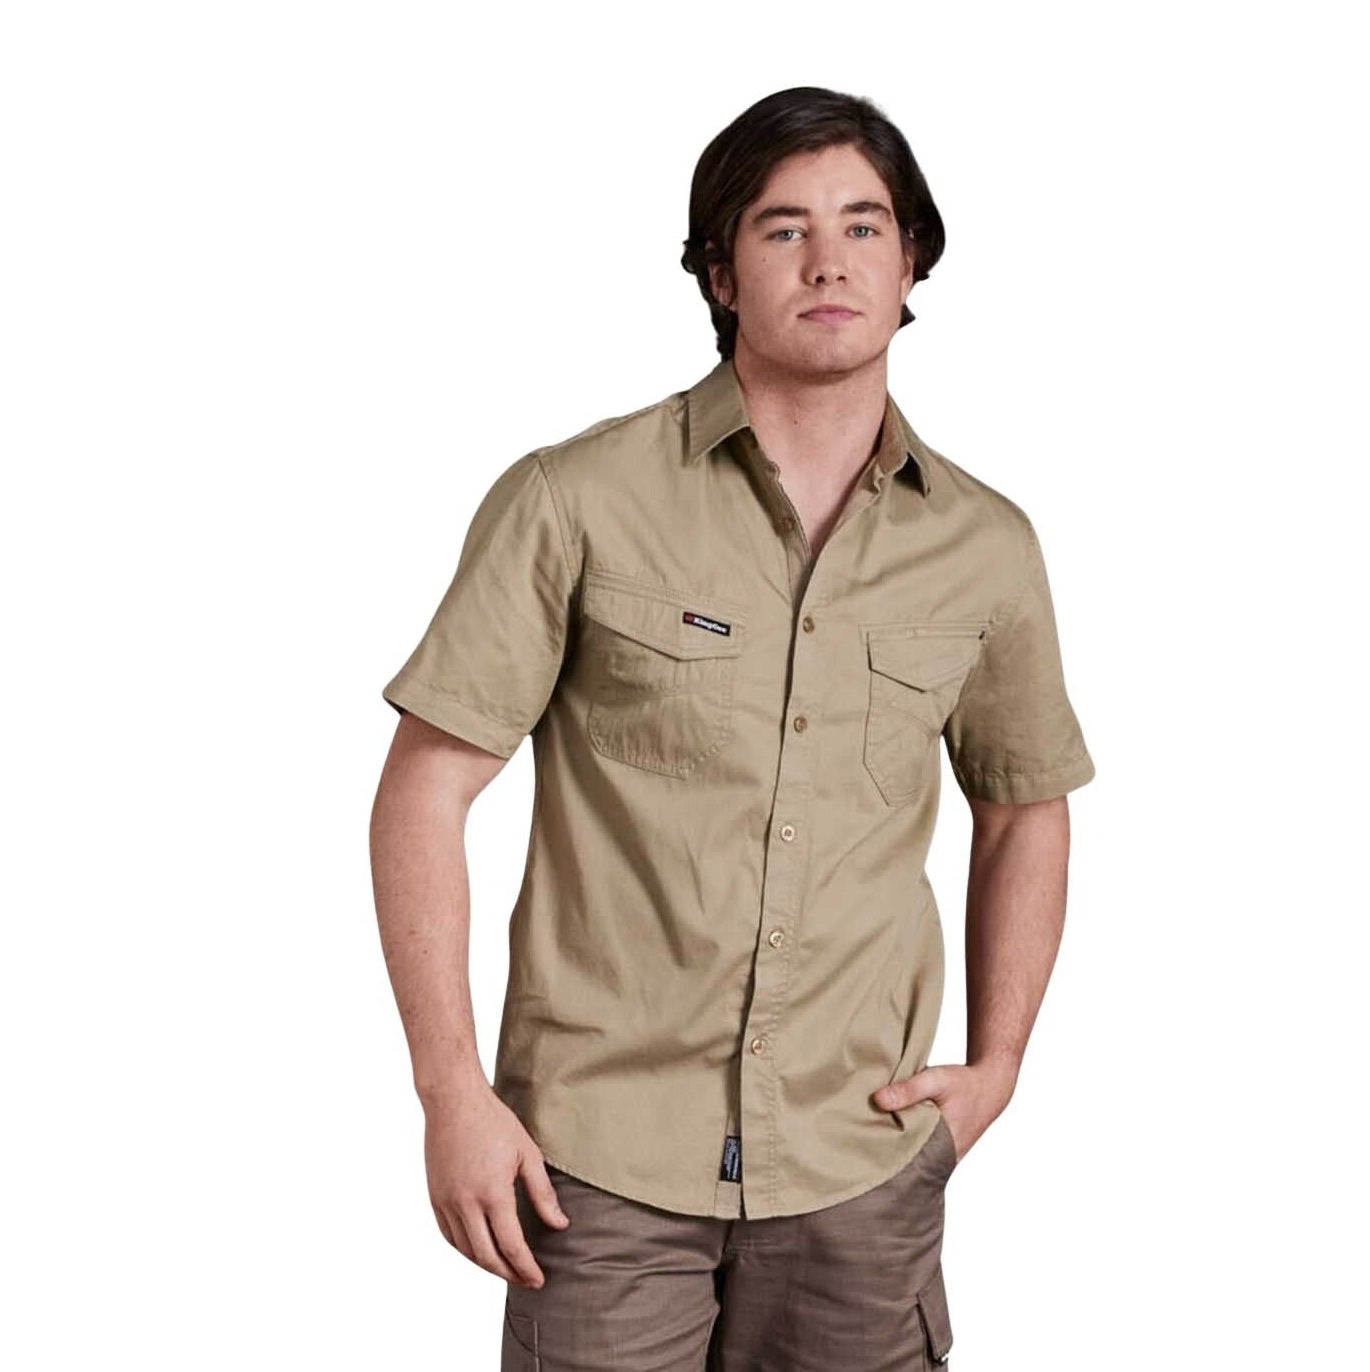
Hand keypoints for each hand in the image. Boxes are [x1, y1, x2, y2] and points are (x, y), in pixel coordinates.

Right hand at [422, 1081, 569, 1288]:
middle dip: (508, 1274)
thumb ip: (542, 1193)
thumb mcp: (527, 1154)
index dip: (526, 1268)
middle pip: (487, 1257)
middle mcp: (466, 1204)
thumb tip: (560, 1224)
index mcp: (493, 1194)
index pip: (511, 1246)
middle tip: (526, 1280)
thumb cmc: (494, 1121)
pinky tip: (479, 1249)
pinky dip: (465, 1250)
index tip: (539, 1279)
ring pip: (466, 1250)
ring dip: (486, 1265)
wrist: (453, 1101)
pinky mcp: (434, 1197)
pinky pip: (449, 1235)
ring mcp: (446, 1202)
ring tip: (506, 1268)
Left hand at [870, 1059, 1017, 1162]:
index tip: (862, 1147)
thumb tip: (877, 1100)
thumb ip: (908, 1090)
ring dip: (895, 1146)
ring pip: (913, 1156)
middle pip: (907, 1160)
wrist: (990, 1087)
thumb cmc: (964, 1084)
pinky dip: (906, 1141)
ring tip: (868, 1137)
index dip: (884, 1155)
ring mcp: (944, 1156)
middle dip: (885, 1153)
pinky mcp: (942, 1148)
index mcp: (943, 1146)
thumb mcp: (936, 1080)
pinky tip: (888, 1131)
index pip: (907, 1160)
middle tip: (858, 1143)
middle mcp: (944, 1157)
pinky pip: (920, 1149)